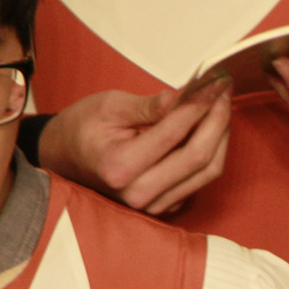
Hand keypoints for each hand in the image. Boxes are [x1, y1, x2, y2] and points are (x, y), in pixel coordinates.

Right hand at [36, 81, 231, 215]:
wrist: (65, 158)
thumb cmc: (83, 128)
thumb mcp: (109, 106)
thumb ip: (150, 106)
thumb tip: (187, 96)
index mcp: (120, 167)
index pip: (174, 133)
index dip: (200, 104)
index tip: (215, 82)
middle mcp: (139, 193)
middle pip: (199, 157)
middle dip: (218, 119)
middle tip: (224, 90)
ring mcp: (154, 205)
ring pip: (207, 171)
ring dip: (221, 135)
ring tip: (221, 104)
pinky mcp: (166, 206)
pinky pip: (201, 179)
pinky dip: (212, 151)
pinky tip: (210, 126)